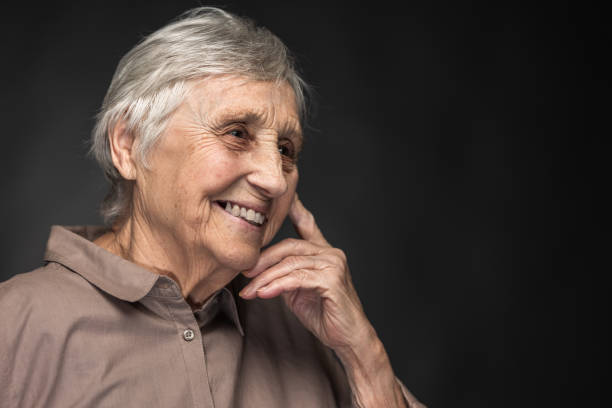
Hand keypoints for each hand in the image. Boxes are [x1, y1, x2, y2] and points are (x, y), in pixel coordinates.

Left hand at [239, 194, 373, 352]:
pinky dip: (277, 286)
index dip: (294, 208)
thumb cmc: (325, 314)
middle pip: (289, 247)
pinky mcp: (332, 279)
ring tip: (250, 290)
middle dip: (263, 260)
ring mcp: (333, 264)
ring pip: (290, 264)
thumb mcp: (298, 291)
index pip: (307, 224)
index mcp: (323, 253)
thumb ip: (285, 275)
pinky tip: (264, 294)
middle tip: (244, 272)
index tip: (282, 195)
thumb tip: (259, 271)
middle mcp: (331, 253)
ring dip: (265, 278)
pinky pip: (297, 278)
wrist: (348, 338)